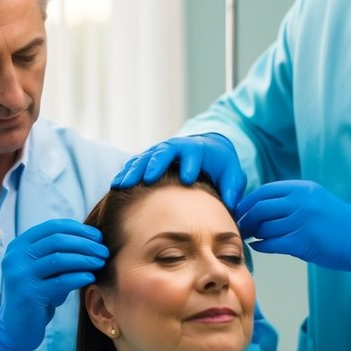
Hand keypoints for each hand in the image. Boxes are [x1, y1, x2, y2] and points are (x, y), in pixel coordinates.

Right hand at [0, 219, 107, 350]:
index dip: (78, 229)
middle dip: (85, 243)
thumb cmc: (35, 295)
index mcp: (19, 246)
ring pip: (59, 259)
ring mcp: (20, 275)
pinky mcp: (29, 294)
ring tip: (100, 262)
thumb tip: (93, 240)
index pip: (52, 227)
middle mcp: (16, 257)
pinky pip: (60, 281)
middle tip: (103, 250)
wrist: (14, 328)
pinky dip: (78, 277)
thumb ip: (58, 254)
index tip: (97, 236)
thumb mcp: (42, 270)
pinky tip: (90, 277)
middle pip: (57, 240)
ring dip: (85, 258)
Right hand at [110, 134, 245, 208]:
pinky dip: (126, 172)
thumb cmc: (222, 165)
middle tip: (147, 179)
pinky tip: (117, 185)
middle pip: (164, 152)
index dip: (190, 164)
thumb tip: (231, 203)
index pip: (193, 153)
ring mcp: (162, 152)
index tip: (188, 178)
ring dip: (133, 170)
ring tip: (121, 185)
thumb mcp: (233, 174)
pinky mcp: (152, 159)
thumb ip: (232, 187)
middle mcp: (177, 147)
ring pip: (145, 157)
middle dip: (155, 165)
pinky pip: (137, 162)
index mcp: (199, 149)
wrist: (209, 150)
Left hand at [235, 180, 350, 271]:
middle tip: (240, 227)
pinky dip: (261, 245)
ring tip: (249, 237)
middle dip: (246, 219)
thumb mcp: (314, 198)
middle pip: (260, 209)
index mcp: (302, 188)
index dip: (247, 202)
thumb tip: (258, 207)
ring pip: (265, 228)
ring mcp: (302, 222)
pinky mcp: (303, 242)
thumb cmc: (336, 220)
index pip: (264, 192)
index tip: (239, 211)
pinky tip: (258, 246)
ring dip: (254, 234)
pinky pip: (272, 243)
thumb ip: (289, 199)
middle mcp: (300, 202)